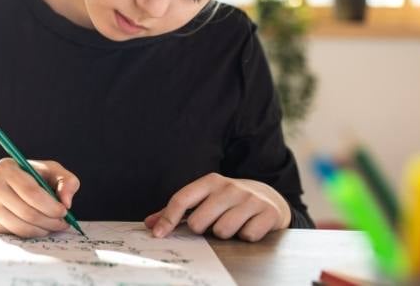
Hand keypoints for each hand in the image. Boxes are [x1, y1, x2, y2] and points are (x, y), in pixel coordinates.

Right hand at [0, 158, 80, 237]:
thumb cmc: (26, 176)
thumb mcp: (48, 170)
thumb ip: (66, 180)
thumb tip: (67, 202)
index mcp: (7, 168)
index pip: (31, 192)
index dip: (50, 205)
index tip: (64, 210)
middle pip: (27, 212)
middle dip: (50, 220)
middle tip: (63, 222)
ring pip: (23, 226)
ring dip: (44, 229)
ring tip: (55, 224)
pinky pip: (17, 233)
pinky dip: (34, 232)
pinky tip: (41, 226)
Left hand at [144, 173, 290, 241]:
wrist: (269, 198)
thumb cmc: (229, 201)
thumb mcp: (205, 199)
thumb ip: (177, 211)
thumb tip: (150, 224)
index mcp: (210, 182)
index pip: (182, 199)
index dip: (167, 218)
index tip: (157, 234)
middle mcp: (229, 187)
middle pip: (199, 222)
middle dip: (202, 229)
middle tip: (212, 224)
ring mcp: (250, 199)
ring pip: (223, 231)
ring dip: (225, 234)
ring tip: (232, 225)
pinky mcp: (268, 212)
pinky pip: (247, 235)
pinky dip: (246, 236)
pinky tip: (248, 226)